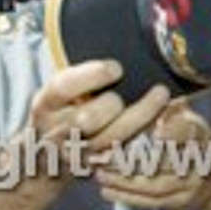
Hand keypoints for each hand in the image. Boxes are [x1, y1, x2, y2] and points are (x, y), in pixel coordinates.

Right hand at [28, 60, 171, 171]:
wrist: (45, 158)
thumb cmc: (62, 111)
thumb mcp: (59, 92)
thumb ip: (81, 77)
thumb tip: (122, 42)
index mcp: (46, 104)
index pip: (63, 87)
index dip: (92, 76)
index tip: (117, 67)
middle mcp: (57, 131)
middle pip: (85, 120)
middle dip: (111, 104)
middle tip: (128, 91)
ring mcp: (77, 153)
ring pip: (110, 139)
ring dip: (140, 116)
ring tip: (161, 95)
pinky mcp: (97, 167)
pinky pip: (125, 152)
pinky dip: (146, 134)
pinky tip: (165, 117)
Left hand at [94, 97, 210, 209]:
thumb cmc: (196, 144)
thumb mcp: (191, 121)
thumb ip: (172, 110)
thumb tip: (150, 96)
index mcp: (201, 135)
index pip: (189, 132)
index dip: (173, 132)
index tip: (155, 132)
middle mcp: (199, 161)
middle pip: (166, 164)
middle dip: (132, 161)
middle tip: (104, 156)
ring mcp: (190, 185)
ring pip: (155, 186)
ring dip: (124, 182)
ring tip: (100, 174)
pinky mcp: (180, 203)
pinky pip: (152, 202)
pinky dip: (127, 197)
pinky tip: (107, 190)